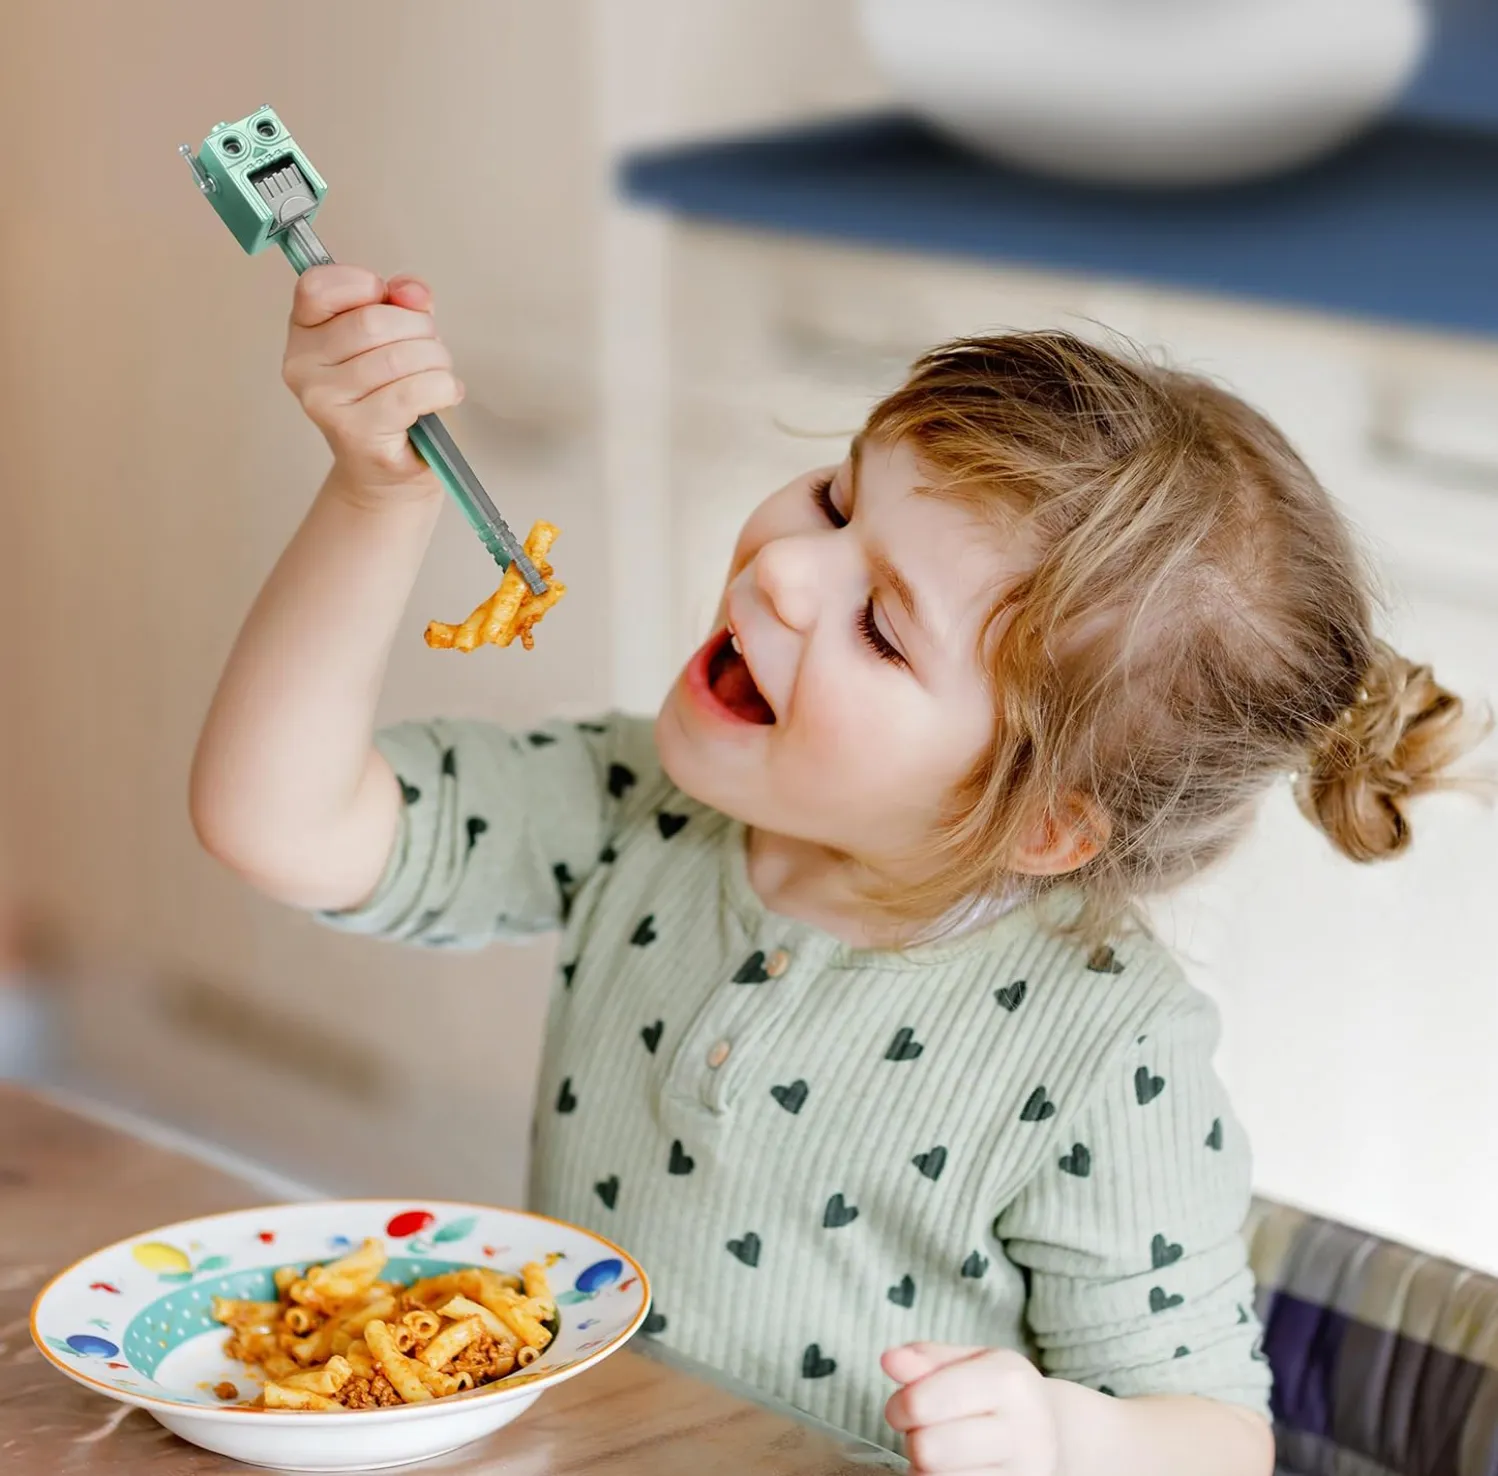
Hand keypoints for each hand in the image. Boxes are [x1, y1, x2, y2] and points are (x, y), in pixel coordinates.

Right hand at [281, 264, 460, 497]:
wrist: (391, 473)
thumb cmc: (393, 401)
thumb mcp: (397, 337)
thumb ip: (403, 303)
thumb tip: (412, 291)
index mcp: (304, 332)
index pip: (319, 286)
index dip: (366, 286)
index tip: (391, 303)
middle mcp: (302, 366)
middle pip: (372, 321)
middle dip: (419, 330)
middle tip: (431, 351)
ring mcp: (324, 401)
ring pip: (397, 356)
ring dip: (436, 362)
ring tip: (439, 376)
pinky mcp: (356, 430)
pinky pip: (410, 393)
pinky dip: (441, 388)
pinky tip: (444, 394)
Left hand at [883, 1343, 1059, 1475]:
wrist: (1054, 1432)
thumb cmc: (999, 1393)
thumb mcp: (970, 1361)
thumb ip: (926, 1359)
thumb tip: (889, 1360)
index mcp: (1009, 1381)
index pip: (924, 1403)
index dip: (899, 1407)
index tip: (900, 1408)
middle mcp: (1025, 1431)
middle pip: (929, 1450)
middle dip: (913, 1441)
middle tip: (921, 1433)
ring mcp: (1025, 1473)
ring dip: (925, 1469)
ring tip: (939, 1454)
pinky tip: (953, 1471)